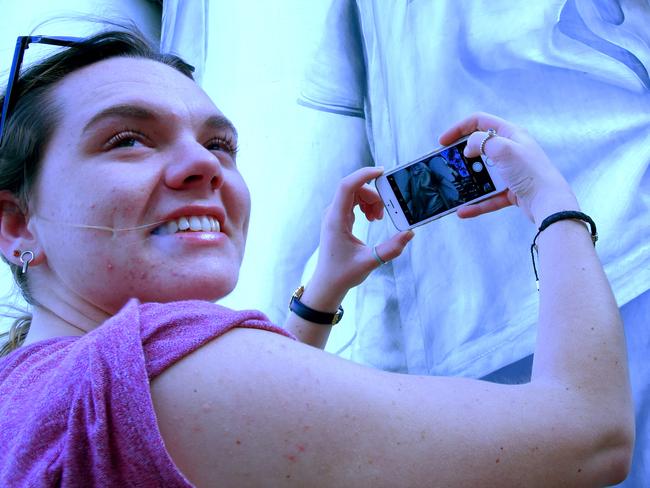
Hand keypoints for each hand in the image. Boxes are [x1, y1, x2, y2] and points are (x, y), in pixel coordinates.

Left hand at [305, 167, 413, 307]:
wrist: (328, 283)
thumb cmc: (343, 273)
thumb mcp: (370, 262)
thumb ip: (391, 249)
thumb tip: (409, 234)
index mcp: (336, 220)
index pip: (347, 186)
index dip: (364, 174)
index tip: (382, 172)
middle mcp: (332, 213)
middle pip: (354, 188)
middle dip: (374, 195)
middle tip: (383, 215)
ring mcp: (334, 214)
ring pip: (355, 193)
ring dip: (371, 200)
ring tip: (378, 219)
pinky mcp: (338, 218)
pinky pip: (353, 201)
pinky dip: (366, 205)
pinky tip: (372, 218)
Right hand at [439, 112, 578, 223]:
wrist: (549, 202)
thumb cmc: (530, 171)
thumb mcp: (502, 149)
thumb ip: (480, 142)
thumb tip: (468, 148)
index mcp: (511, 134)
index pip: (480, 122)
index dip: (459, 128)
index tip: (443, 141)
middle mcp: (510, 151)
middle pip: (479, 149)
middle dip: (461, 157)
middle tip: (446, 164)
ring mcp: (510, 172)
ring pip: (482, 176)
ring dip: (467, 183)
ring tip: (453, 189)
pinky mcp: (511, 191)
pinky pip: (488, 197)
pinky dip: (476, 204)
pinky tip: (463, 211)